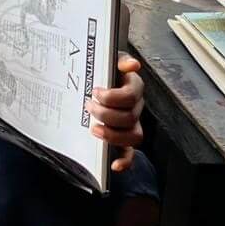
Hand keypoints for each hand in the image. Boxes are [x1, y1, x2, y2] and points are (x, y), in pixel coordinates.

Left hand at [87, 53, 144, 171]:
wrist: (95, 82)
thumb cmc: (103, 72)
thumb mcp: (109, 60)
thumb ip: (120, 59)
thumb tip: (132, 65)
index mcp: (133, 87)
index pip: (131, 95)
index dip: (112, 97)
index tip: (95, 91)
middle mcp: (136, 107)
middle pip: (130, 117)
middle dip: (106, 114)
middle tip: (89, 107)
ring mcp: (132, 124)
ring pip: (133, 136)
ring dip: (113, 135)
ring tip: (94, 129)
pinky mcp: (125, 139)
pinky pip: (130, 153)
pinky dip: (125, 161)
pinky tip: (114, 165)